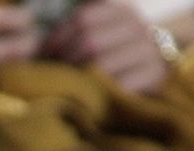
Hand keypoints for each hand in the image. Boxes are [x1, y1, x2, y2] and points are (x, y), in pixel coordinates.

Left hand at [43, 1, 171, 94]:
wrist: (155, 72)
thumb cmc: (116, 55)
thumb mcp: (101, 32)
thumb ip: (80, 28)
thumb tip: (39, 43)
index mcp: (121, 10)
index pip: (83, 18)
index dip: (58, 37)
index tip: (44, 54)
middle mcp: (137, 25)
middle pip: (90, 41)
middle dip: (66, 60)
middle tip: (55, 75)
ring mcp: (148, 49)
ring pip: (102, 64)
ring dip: (80, 78)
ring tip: (70, 86)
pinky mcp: (154, 74)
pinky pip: (119, 85)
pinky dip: (101, 93)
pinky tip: (92, 97)